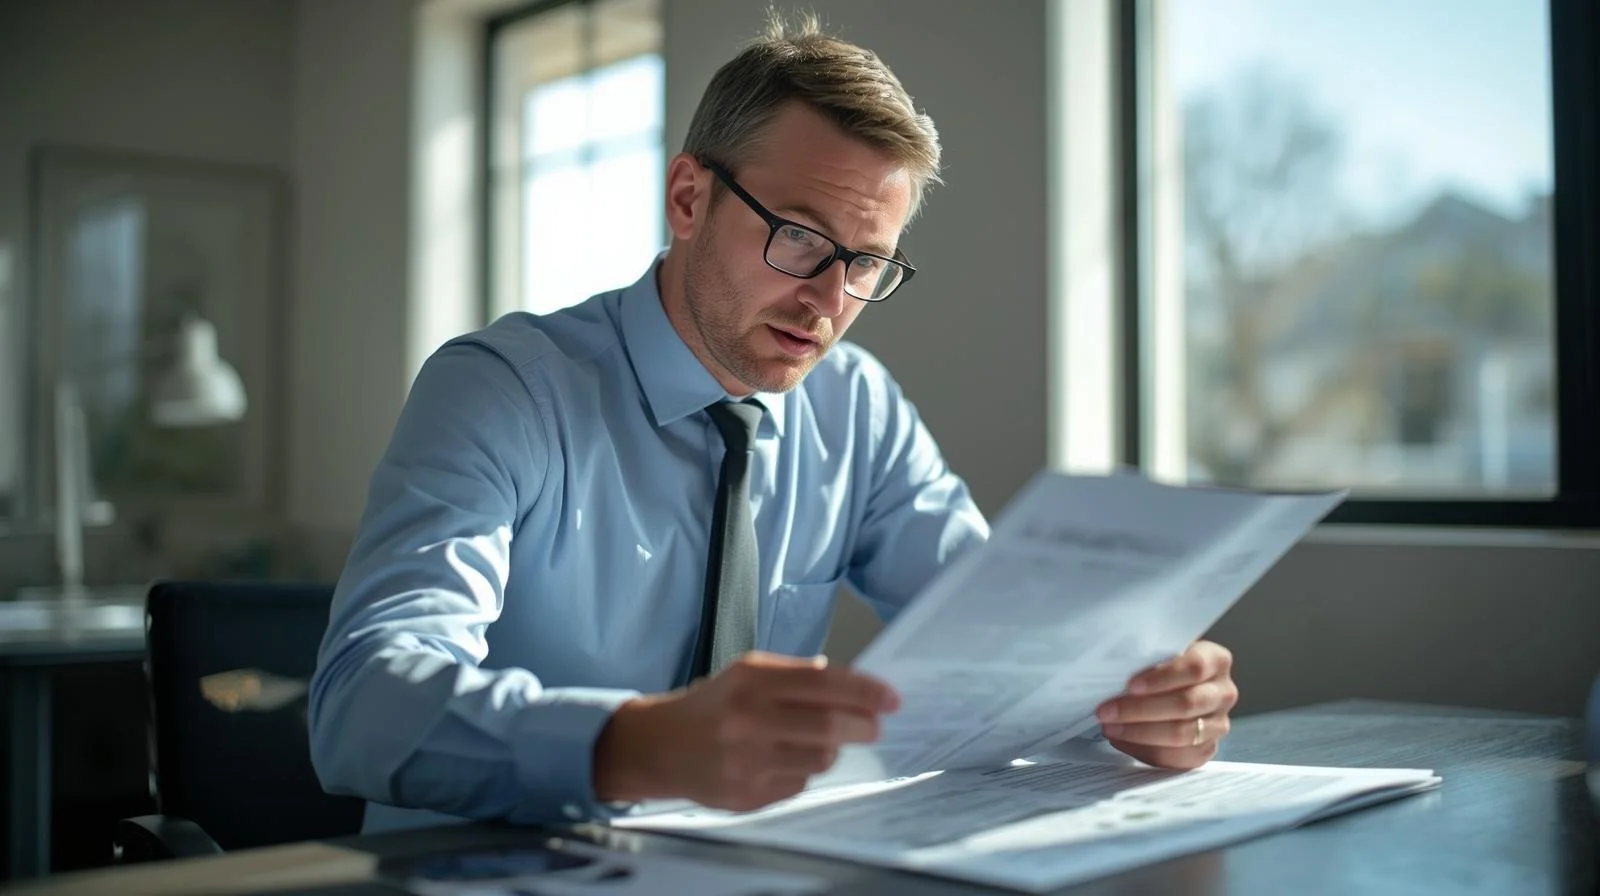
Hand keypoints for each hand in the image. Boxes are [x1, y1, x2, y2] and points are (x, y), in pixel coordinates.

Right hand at [593, 652, 898, 810]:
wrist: (661, 747)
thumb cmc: (714, 705)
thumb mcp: (748, 672)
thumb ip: (797, 674)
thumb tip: (851, 683)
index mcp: (752, 681)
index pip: (825, 683)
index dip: (866, 691)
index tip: (890, 699)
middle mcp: (748, 720)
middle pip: (831, 726)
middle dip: (864, 725)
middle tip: (873, 725)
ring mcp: (747, 762)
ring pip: (820, 759)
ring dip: (831, 749)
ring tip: (817, 739)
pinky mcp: (746, 795)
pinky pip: (799, 785)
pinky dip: (803, 771)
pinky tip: (783, 760)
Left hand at [1096, 640, 1236, 770]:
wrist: (1170, 689)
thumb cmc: (1158, 667)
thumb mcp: (1156, 653)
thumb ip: (1145, 656)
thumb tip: (1115, 666)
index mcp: (1216, 660)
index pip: (1195, 667)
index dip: (1161, 678)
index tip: (1131, 685)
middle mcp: (1223, 692)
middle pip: (1186, 703)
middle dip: (1140, 709)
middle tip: (1107, 710)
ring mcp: (1218, 724)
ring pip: (1182, 733)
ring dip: (1139, 732)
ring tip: (1110, 726)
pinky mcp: (1206, 749)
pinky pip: (1178, 757)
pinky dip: (1145, 750)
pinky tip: (1122, 740)